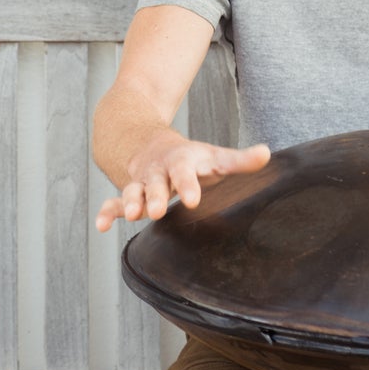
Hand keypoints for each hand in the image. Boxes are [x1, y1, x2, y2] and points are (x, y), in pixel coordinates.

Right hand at [95, 139, 271, 231]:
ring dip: (129, 202)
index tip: (192, 199)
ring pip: (133, 191)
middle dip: (156, 197)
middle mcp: (159, 172)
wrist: (150, 143)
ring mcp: (142, 183)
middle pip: (156, 183)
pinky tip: (101, 226)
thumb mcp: (214, 156)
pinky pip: (114, 202)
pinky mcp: (130, 194)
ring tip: (130, 216)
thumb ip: (239, 160)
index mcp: (181, 162)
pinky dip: (107, 213)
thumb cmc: (190, 158)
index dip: (188, 184)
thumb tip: (267, 154)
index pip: (185, 171)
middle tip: (159, 210)